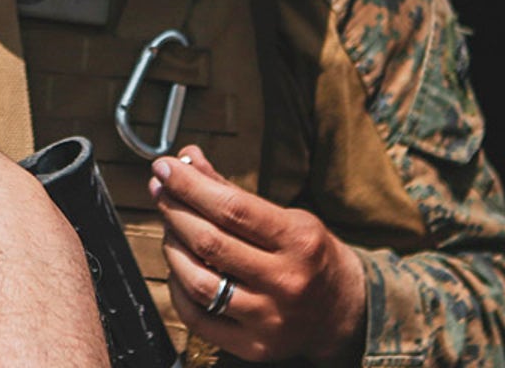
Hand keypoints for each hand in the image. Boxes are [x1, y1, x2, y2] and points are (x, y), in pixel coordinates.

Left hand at [150, 145, 365, 363]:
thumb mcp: (288, 217)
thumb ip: (234, 193)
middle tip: (161, 191)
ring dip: (173, 248)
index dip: (191, 185)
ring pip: (200, 282)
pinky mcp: (253, 345)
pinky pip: (198, 317)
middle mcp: (286, 281)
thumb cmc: (311, 256)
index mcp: (299, 241)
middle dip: (175, 210)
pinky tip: (178, 267)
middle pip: (211, 242)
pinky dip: (178, 288)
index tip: (166, 168)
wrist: (344, 311)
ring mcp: (269, 318)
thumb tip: (189, 158)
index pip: (232, 208)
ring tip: (170, 229)